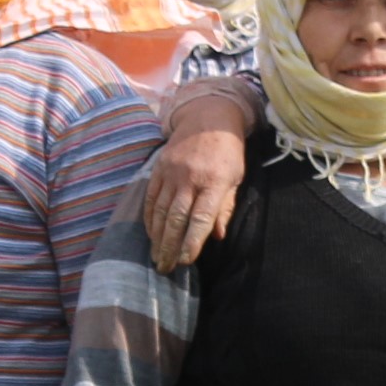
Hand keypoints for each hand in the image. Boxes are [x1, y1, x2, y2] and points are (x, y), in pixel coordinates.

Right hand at [144, 99, 250, 270]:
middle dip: (170, 246)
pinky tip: (150, 234)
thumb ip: (225, 207)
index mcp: (214, 182)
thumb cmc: (227, 152)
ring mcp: (172, 172)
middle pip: (176, 219)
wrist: (208, 118)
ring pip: (160, 211)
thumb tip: (217, 236)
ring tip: (156, 256)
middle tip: (165, 268)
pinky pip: (151, 197)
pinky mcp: (159, 168)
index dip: (192, 242)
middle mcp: (190, 178)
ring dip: (157, 237)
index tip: (185, 260)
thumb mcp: (235, 178)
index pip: (201, 218)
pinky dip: (149, 218)